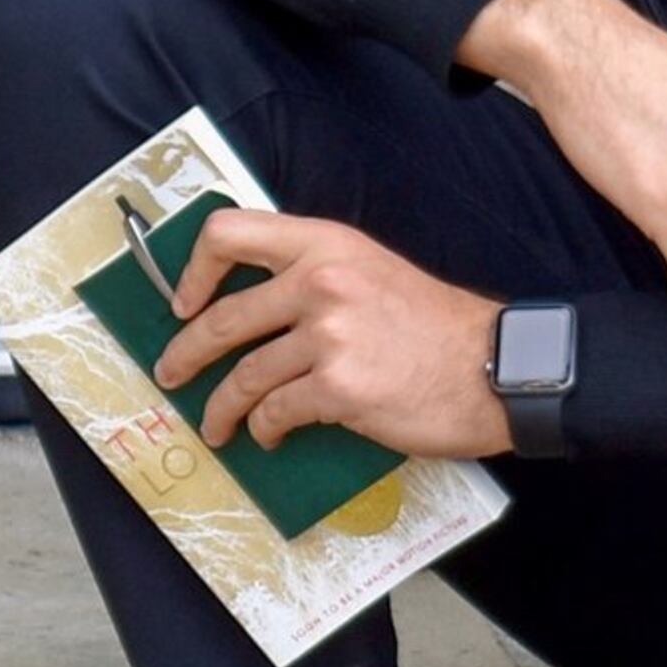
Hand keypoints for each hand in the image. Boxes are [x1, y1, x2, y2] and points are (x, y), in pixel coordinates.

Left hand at [149, 210, 508, 459]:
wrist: (494, 366)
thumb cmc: (437, 326)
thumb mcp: (373, 271)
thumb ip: (317, 275)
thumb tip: (257, 305)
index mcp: (326, 244)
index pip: (229, 231)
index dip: (193, 269)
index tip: (184, 302)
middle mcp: (321, 281)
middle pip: (224, 317)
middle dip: (186, 353)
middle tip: (172, 372)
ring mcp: (328, 335)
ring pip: (244, 374)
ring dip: (220, 407)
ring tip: (216, 425)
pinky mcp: (338, 387)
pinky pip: (276, 411)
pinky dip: (264, 429)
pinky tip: (268, 435)